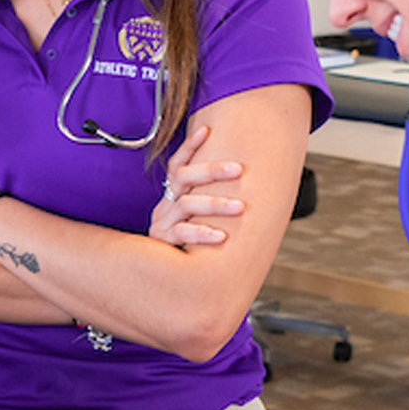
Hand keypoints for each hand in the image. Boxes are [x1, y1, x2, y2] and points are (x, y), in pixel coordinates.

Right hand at [149, 125, 244, 247]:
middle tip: (239, 169)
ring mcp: (163, 224)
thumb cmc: (184, 246)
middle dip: (212, 170)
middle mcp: (166, 206)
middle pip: (184, 178)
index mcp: (172, 197)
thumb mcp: (193, 221)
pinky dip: (203, 234)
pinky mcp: (163, 244)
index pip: (178, 165)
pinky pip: (183, 235)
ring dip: (215, 204)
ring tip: (240, 207)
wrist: (161, 279)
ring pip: (187, 205)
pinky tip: (222, 237)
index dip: (190, 147)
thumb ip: (208, 206)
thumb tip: (247, 192)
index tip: (206, 130)